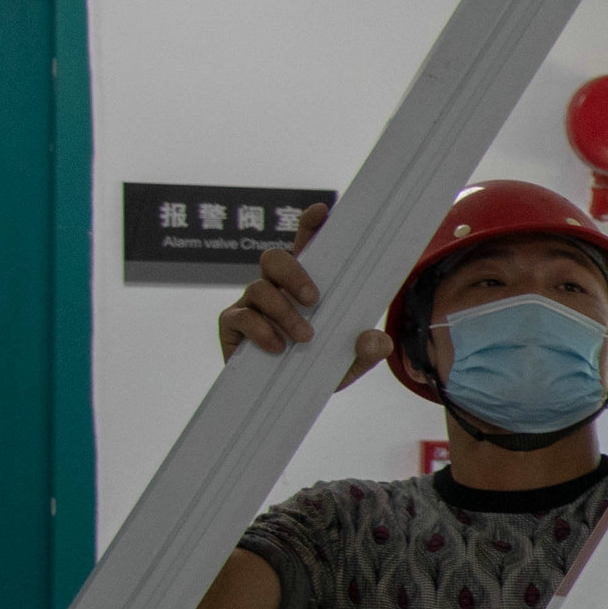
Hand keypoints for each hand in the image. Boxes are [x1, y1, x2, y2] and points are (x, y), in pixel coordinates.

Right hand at [214, 197, 388, 384]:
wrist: (285, 398)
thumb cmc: (318, 368)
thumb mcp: (350, 362)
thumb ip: (367, 350)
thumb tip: (375, 340)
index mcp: (305, 285)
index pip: (306, 247)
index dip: (310, 225)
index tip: (321, 210)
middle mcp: (275, 287)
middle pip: (274, 259)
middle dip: (293, 273)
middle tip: (314, 300)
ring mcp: (250, 303)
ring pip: (258, 288)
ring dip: (283, 312)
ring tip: (304, 338)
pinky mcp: (232, 324)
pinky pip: (240, 316)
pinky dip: (261, 331)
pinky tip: (278, 348)